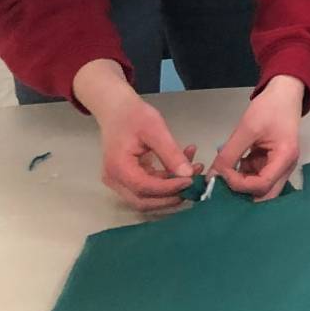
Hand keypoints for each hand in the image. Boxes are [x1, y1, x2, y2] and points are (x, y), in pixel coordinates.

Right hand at [79, 61, 199, 212]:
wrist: (118, 110)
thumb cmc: (134, 116)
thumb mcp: (156, 130)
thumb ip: (170, 153)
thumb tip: (187, 174)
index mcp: (118, 168)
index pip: (144, 188)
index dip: (168, 188)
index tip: (190, 181)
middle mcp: (115, 180)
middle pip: (143, 200)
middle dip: (170, 196)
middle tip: (194, 183)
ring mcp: (120, 180)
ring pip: (147, 195)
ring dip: (172, 187)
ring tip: (194, 169)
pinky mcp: (128, 177)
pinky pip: (148, 184)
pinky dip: (167, 178)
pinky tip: (185, 162)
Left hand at [213, 75, 304, 201]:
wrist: (284, 92)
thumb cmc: (270, 108)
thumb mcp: (246, 129)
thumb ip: (228, 154)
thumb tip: (211, 177)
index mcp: (285, 158)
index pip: (261, 185)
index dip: (239, 184)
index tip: (222, 172)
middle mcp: (285, 167)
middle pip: (265, 195)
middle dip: (242, 195)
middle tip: (222, 189)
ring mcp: (280, 166)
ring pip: (260, 189)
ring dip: (241, 185)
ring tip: (224, 175)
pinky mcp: (272, 162)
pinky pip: (257, 177)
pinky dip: (243, 176)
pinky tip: (233, 165)